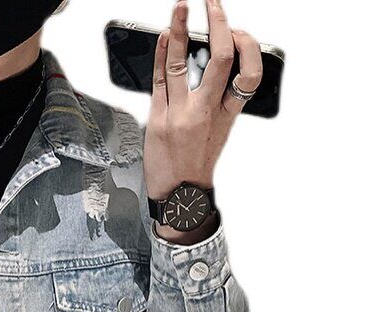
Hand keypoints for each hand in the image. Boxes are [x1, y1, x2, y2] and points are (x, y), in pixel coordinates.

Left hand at [144, 0, 262, 239]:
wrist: (179, 195)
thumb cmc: (197, 164)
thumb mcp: (220, 132)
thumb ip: (219, 100)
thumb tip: (212, 66)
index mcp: (228, 114)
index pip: (249, 72)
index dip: (248, 45)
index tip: (239, 30)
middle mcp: (206, 111)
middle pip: (219, 57)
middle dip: (217, 22)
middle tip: (211, 2)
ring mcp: (180, 114)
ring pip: (181, 62)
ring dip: (179, 28)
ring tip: (180, 7)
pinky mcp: (158, 119)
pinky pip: (159, 79)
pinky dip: (160, 53)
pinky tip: (162, 38)